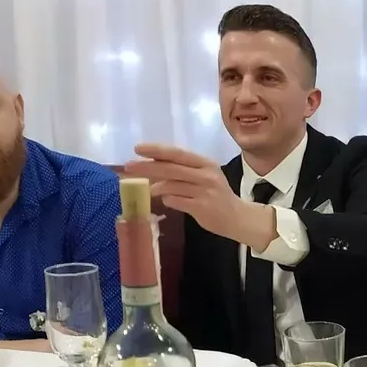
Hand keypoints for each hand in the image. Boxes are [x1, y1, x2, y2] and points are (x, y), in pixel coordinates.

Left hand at [124, 144, 272, 246]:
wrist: (238, 218)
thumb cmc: (218, 196)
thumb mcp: (204, 178)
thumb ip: (183, 173)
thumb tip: (153, 171)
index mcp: (205, 163)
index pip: (177, 153)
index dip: (156, 150)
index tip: (137, 148)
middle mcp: (206, 174)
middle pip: (171, 167)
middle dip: (147, 167)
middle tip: (128, 166)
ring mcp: (204, 191)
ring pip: (171, 185)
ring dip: (154, 187)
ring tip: (145, 190)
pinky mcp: (201, 207)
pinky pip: (176, 201)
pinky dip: (167, 200)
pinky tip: (164, 201)